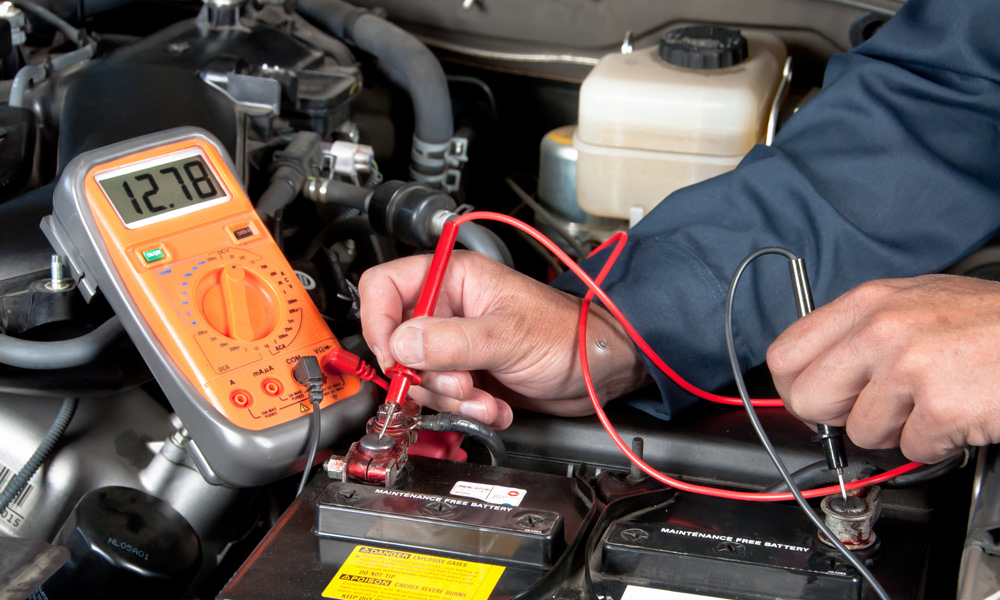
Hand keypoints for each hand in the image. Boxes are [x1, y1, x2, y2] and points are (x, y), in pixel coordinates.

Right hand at [359, 251, 649, 427]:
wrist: (600, 372)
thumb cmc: (569, 334)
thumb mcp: (508, 335)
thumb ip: (451, 342)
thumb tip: (400, 346)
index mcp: (454, 280)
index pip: (384, 287)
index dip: (378, 322)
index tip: (393, 356)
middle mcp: (449, 310)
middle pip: (398, 343)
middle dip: (427, 376)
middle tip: (460, 385)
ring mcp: (456, 346)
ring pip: (419, 379)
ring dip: (451, 400)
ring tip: (486, 399)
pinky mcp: (467, 376)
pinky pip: (443, 400)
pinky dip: (467, 412)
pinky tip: (495, 407)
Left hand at [767, 274, 999, 462]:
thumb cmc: (988, 323)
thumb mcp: (913, 303)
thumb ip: (860, 331)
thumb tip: (815, 370)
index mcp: (867, 303)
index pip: (785, 354)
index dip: (795, 387)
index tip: (815, 398)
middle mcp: (881, 330)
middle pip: (809, 400)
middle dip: (836, 416)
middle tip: (873, 407)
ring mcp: (910, 367)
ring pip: (861, 432)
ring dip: (897, 430)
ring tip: (931, 401)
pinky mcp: (941, 406)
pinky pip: (910, 449)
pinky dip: (935, 443)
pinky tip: (956, 413)